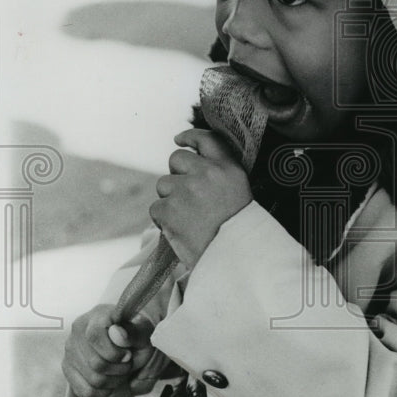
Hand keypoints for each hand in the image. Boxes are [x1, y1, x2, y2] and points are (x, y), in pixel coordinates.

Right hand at [62, 304, 161, 396]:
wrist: (128, 343)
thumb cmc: (136, 336)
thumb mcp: (143, 331)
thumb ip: (134, 331)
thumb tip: (117, 335)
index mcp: (97, 315)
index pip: (95, 336)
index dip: (114, 352)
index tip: (128, 355)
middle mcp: (78, 331)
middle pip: (95, 363)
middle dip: (119, 369)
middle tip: (127, 364)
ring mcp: (70, 350)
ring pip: (92, 379)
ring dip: (113, 381)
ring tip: (120, 371)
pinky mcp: (68, 368)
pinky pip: (85, 391)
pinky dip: (102, 392)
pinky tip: (110, 382)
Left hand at [149, 128, 252, 269]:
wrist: (235, 259)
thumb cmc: (237, 231)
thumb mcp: (240, 193)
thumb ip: (219, 174)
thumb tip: (191, 163)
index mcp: (228, 168)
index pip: (206, 139)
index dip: (189, 137)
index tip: (179, 140)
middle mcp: (207, 173)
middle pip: (177, 158)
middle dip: (176, 173)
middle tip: (187, 195)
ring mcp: (186, 190)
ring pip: (163, 184)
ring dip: (170, 199)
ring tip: (188, 218)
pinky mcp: (169, 209)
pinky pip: (156, 207)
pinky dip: (163, 219)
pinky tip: (180, 229)